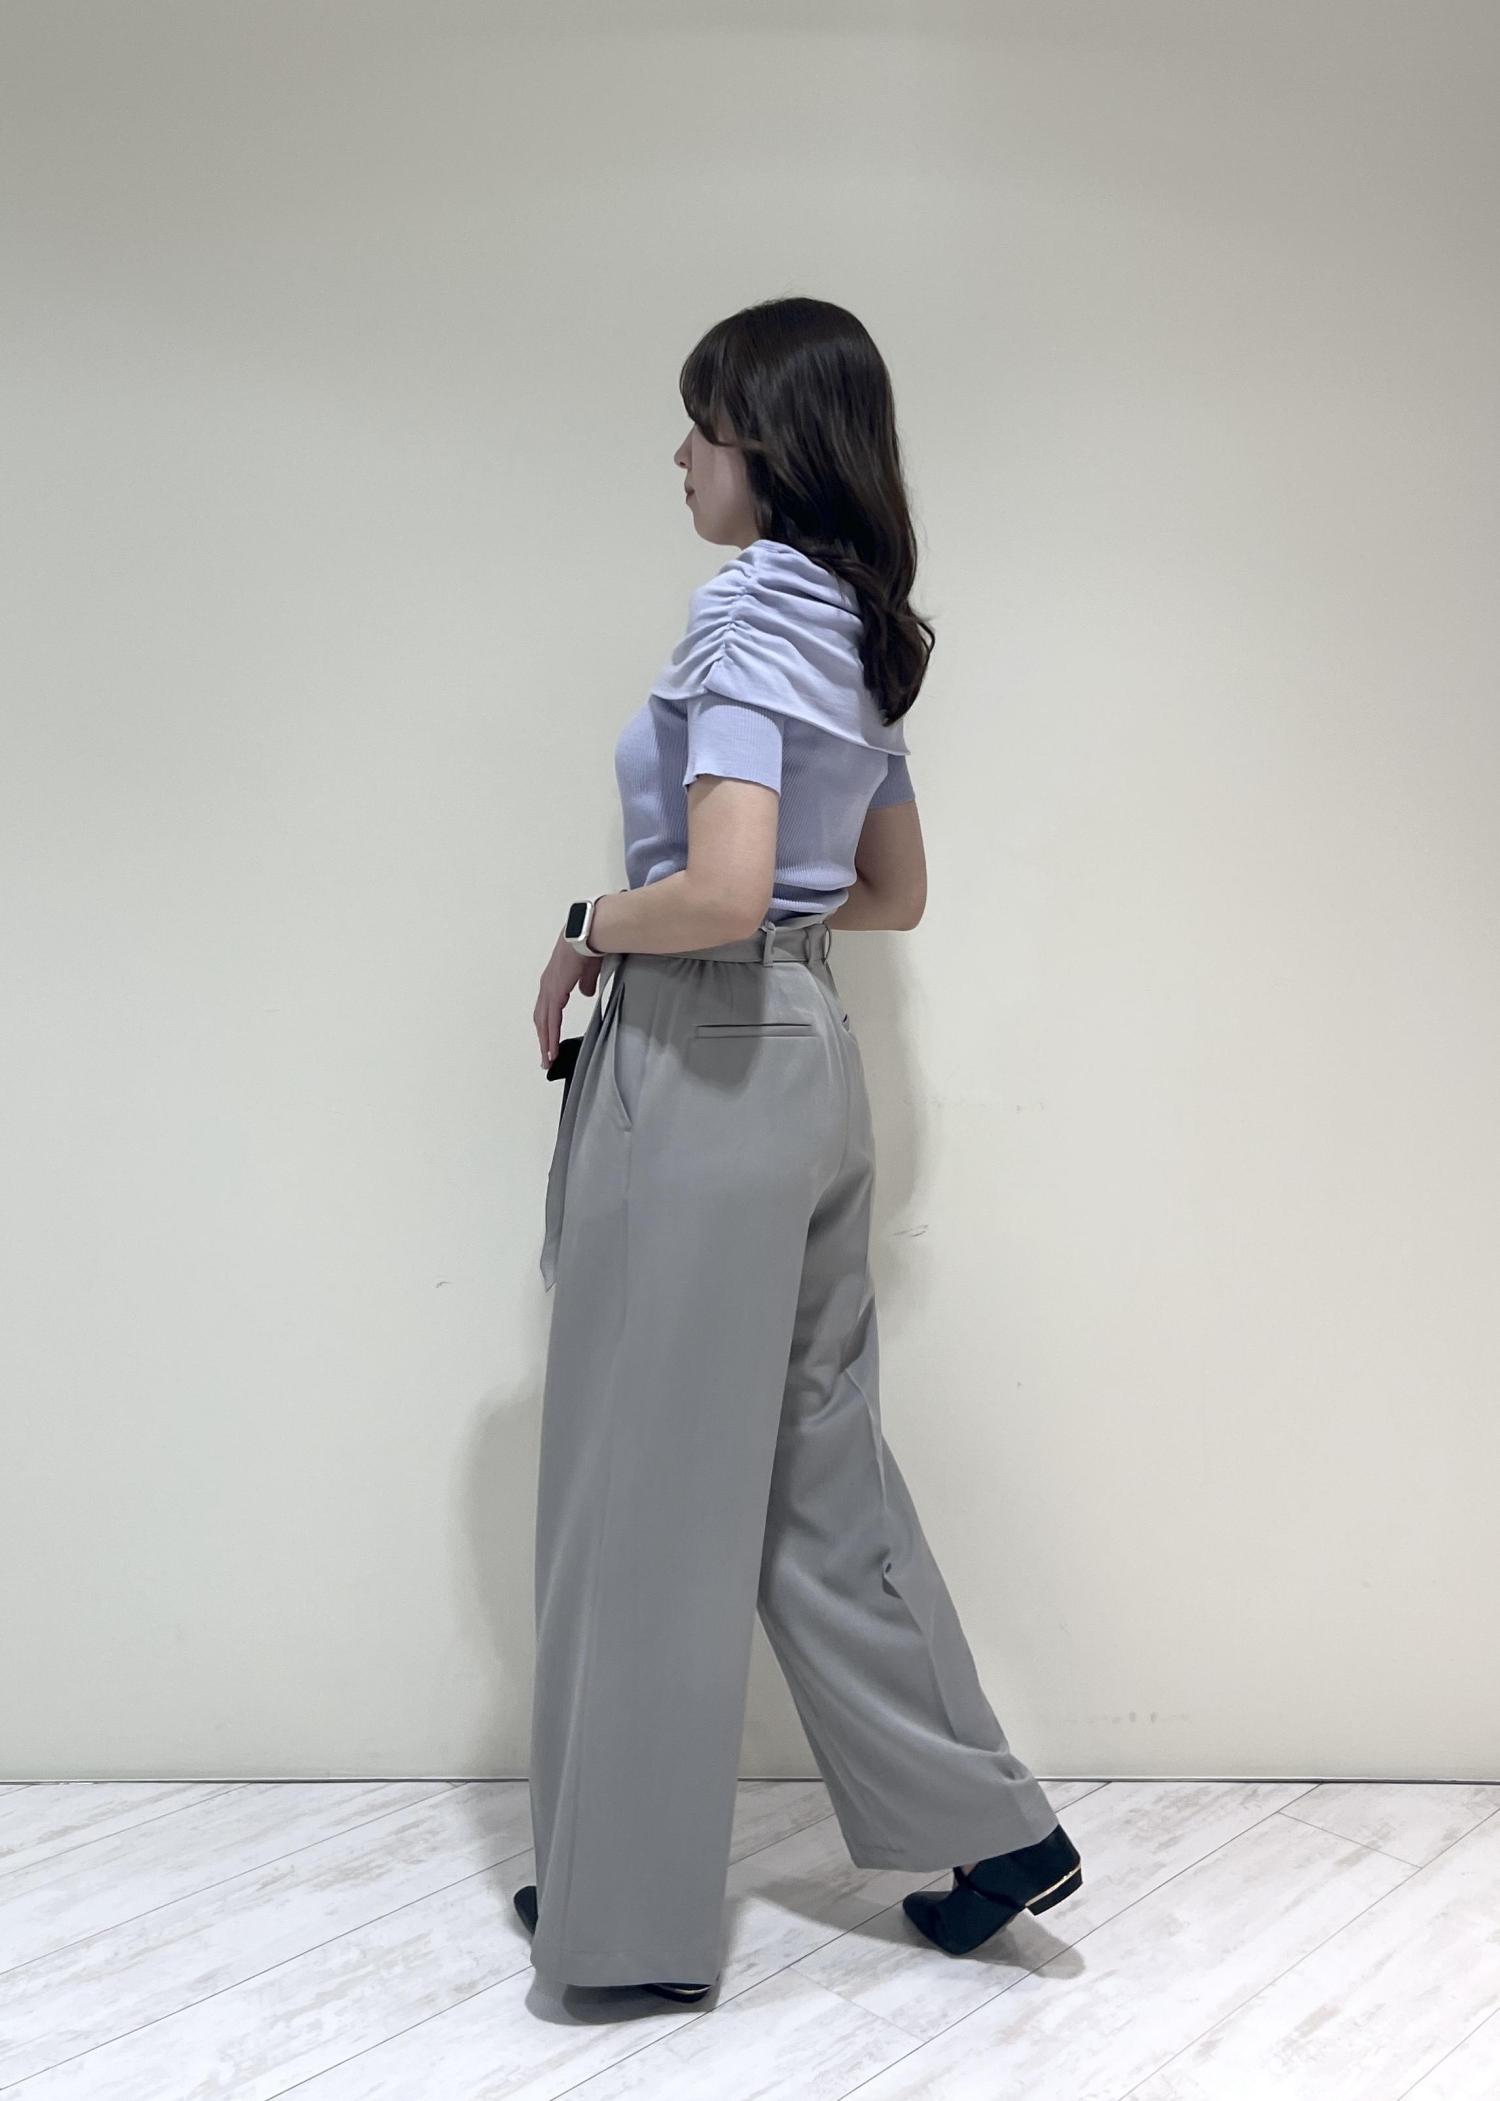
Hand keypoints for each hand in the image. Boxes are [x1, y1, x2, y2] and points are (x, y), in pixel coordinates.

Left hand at [535, 927, 603, 1068]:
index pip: (547, 1008)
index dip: (548, 1026)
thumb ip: (585, 983)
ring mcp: (549, 989)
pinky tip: (551, 1050)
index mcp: (554, 979)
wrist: (587, 934)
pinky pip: (551, 1020)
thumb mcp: (587, 970)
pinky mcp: (555, 993)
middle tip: (545, 1058)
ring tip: (548, 1060)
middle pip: (541, 1019)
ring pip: (543, 1023)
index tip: (549, 1040)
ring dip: (545, 1043)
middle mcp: (547, 985)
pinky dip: (550, 1037)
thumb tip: (585, 994)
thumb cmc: (589, 946)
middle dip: (543, 1039)